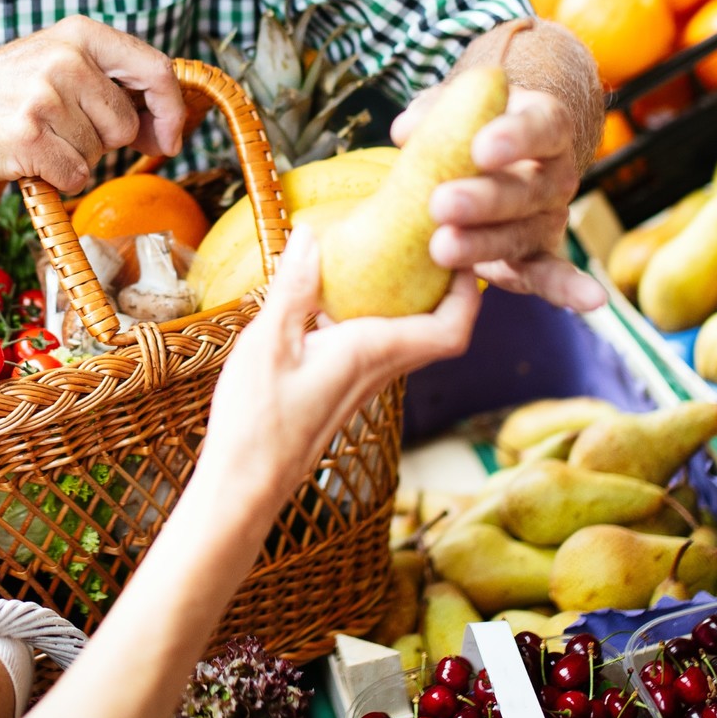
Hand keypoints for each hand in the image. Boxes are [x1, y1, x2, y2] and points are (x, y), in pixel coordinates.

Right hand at [0, 16, 186, 191]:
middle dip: (102, 139)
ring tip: (35, 136)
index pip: (155, 68)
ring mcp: (47, 97)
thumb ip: (108, 80)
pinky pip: (76, 176)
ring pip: (100, 154)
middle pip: (126, 124)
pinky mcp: (31, 137)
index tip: (170, 138)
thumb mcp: (53, 62)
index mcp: (79, 33)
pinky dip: (58, 179)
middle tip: (57, 128)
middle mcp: (66, 59)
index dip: (171, 110)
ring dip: (74, 157)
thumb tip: (167, 124)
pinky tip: (28, 159)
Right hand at [193, 230, 482, 517]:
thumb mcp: (268, 343)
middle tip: (434, 243)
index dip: (470, 291)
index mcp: (372, 353)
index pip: (450, 329)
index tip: (464, 252)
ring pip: (409, 337)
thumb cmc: (258, 421)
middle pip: (439, 330)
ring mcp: (362, 382)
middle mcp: (378, 369)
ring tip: (395, 256)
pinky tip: (342, 293)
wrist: (246, 483)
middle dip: (448, 286)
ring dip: (414, 299)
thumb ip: (294, 288)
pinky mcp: (343, 387)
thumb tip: (311, 234)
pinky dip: (378, 313)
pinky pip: (379, 344)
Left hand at [393, 83, 604, 312]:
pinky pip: (550, 274)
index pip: (540, 127)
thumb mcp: (453, 105)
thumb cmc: (470, 122)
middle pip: (527, 188)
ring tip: (442, 249)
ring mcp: (548, 218)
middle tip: (442, 204)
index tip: (481, 148)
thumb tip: (406, 130)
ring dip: (484, 244)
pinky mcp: (536, 255)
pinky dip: (566, 289)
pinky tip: (589, 302)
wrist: (493, 152)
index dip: (515, 137)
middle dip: (484, 200)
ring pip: (522, 234)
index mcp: (545, 124)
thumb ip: (433, 112)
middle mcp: (556, 173)